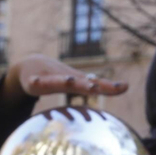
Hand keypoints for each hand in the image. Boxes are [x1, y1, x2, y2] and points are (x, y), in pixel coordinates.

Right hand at [3, 54, 127, 107]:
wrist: (29, 65)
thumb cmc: (58, 75)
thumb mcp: (77, 82)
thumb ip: (99, 86)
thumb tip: (126, 87)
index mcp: (77, 80)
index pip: (96, 84)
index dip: (110, 87)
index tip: (125, 87)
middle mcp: (65, 78)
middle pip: (79, 82)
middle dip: (88, 85)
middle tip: (96, 88)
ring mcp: (49, 78)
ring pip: (57, 81)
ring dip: (64, 80)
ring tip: (70, 81)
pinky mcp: (34, 81)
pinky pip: (35, 82)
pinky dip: (36, 81)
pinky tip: (35, 81)